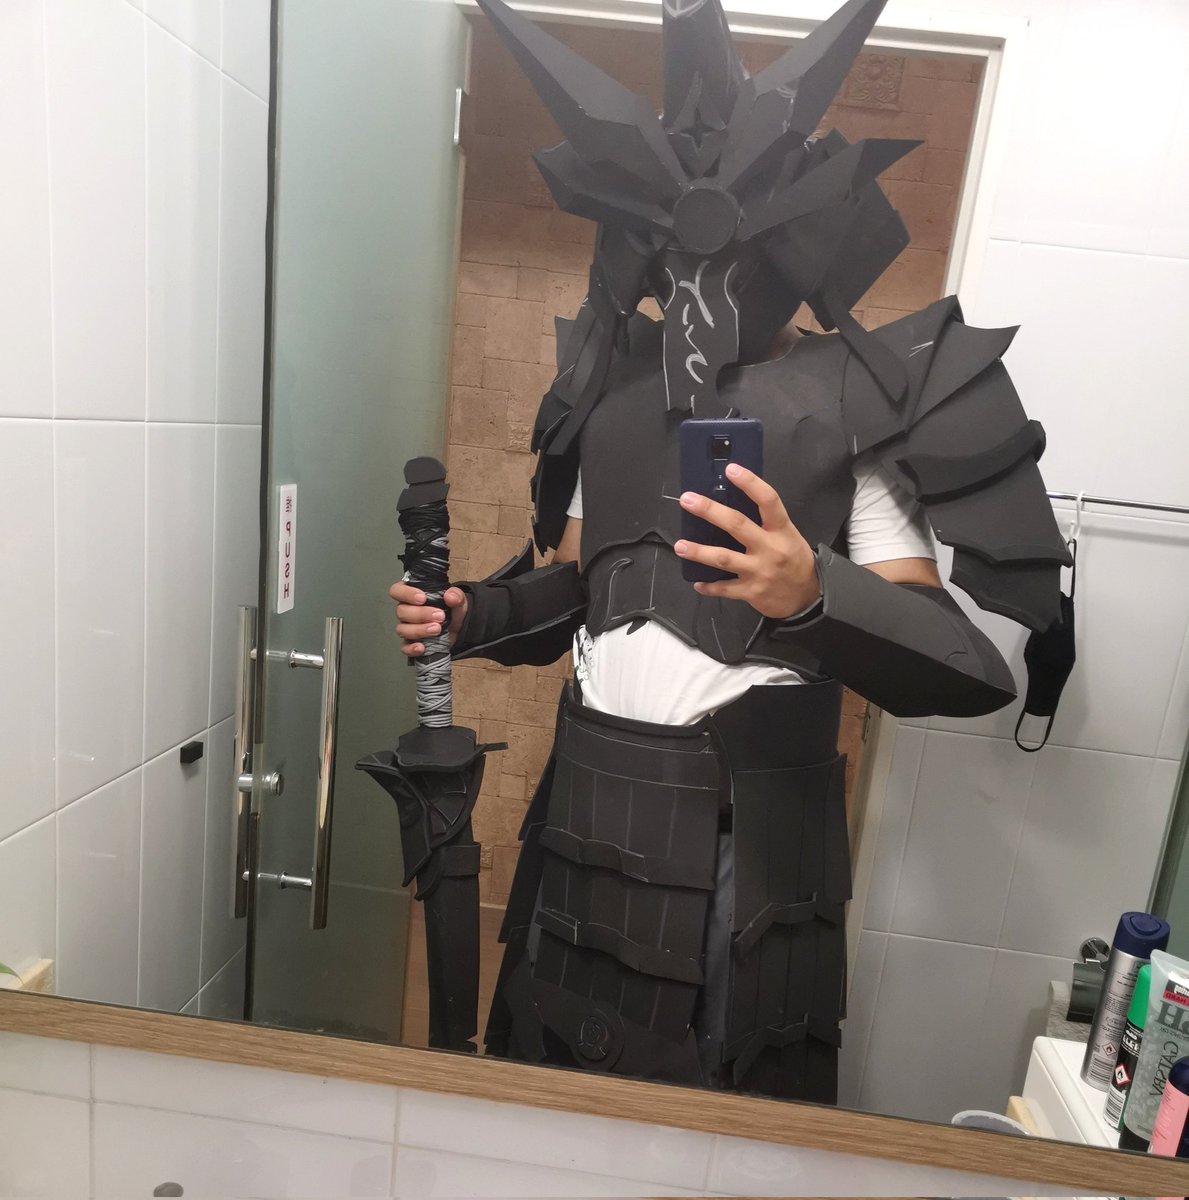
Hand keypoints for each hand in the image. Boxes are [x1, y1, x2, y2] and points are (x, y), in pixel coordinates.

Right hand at [389, 580, 467, 656]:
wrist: (458, 628)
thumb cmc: (451, 610)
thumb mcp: (457, 599)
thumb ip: (456, 595)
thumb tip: (450, 596)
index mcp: (412, 595)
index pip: (397, 590)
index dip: (406, 594)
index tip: (422, 598)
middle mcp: (406, 610)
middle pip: (401, 611)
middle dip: (420, 614)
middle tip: (439, 616)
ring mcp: (407, 627)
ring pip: (402, 629)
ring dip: (419, 630)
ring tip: (437, 629)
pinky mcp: (411, 642)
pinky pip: (405, 647)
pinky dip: (412, 648)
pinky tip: (422, 647)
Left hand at [674, 463, 820, 619]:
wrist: (808, 595)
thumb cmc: (794, 559)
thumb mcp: (787, 535)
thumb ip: (764, 522)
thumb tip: (731, 503)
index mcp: (781, 530)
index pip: (768, 500)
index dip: (750, 483)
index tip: (731, 469)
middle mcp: (770, 548)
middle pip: (737, 525)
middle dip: (710, 511)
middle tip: (688, 500)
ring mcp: (759, 570)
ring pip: (724, 558)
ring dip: (699, 552)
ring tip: (680, 545)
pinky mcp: (752, 591)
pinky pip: (725, 588)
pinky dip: (710, 587)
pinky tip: (697, 583)